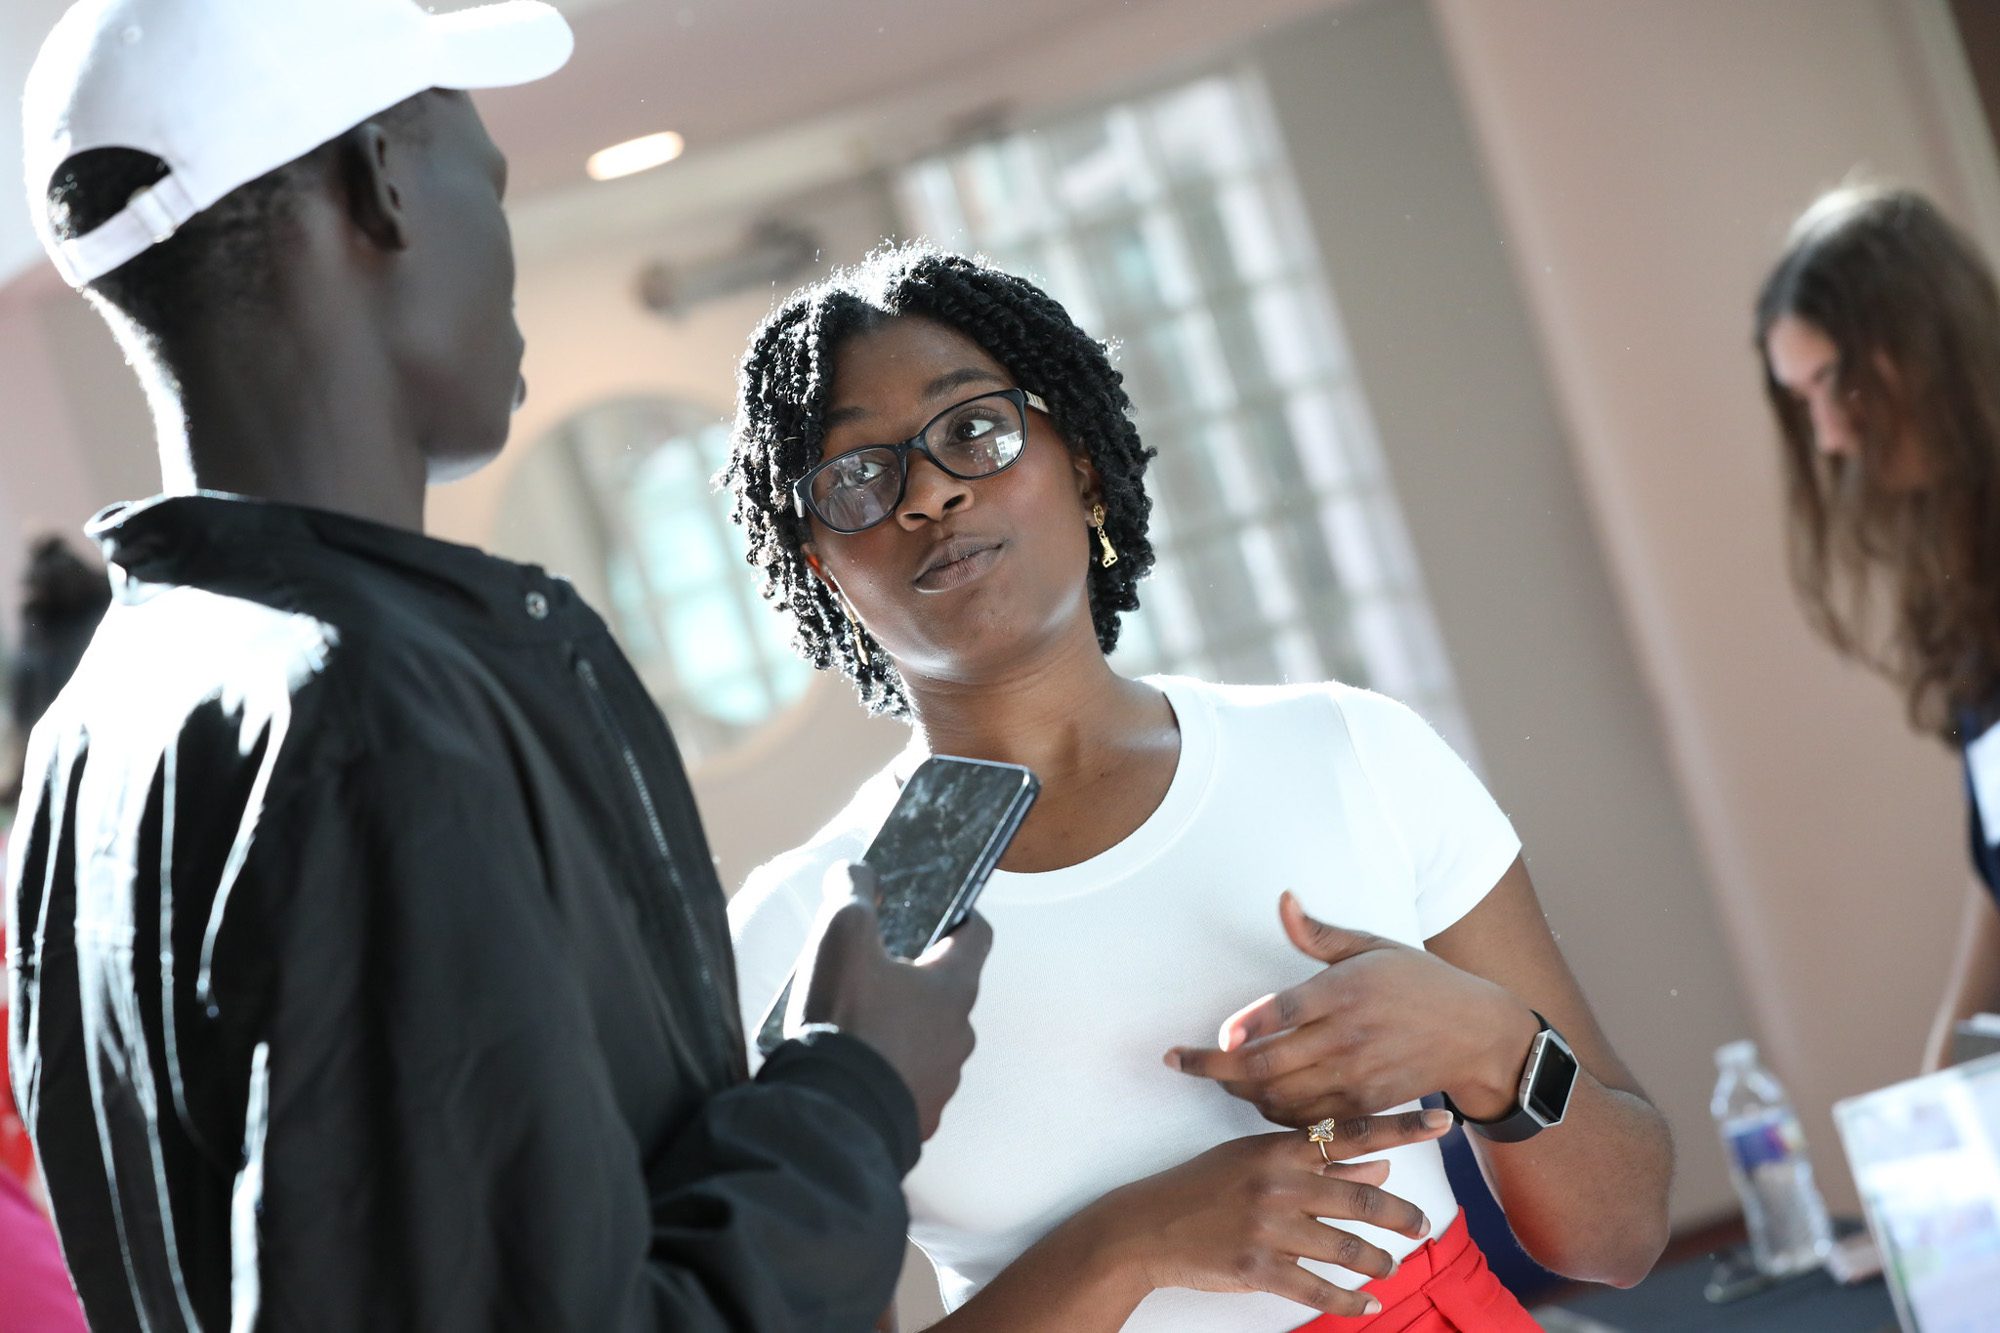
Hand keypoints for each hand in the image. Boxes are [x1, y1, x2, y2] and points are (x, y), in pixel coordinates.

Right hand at [792, 861, 992, 1137]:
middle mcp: (961, 1034)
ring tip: (858, 1027)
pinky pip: (910, 1084)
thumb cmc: (846, 1018)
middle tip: (874, 972)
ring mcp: (944, 1080)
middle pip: (948, 991)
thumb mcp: (840, 936)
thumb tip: (858, 872)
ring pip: (929, 1041)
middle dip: (916, 978)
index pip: (977, 935)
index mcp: (953, 986)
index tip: (937, 911)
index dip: (958, 916)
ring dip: (903, 1030)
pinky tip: (856, 1070)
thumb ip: (852, 891)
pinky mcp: (921, 1117)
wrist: (835, 1115)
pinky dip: (890, 1073)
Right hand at [1092, 1113, 1449, 1315]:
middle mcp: (1279, 1184)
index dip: (1402, 1128)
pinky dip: (1348, 1301)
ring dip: (1379, 1260)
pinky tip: (1367, 1305)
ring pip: (1346, 1247)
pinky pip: (1316, 1288)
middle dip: (1402, 1213)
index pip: (1352, 1133)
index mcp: (1279, 1149)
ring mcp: (1269, 1227)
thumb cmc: (1202, 1186)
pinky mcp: (1258, 1268)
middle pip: (1361, 1197)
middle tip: (1422, 1223)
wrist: (1147, 1226)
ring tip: (1392, 1265)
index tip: (1442, 1121)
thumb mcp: (1255, 1159)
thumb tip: (1378, 1163)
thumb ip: (1318, 1161)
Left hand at [1166, 892, 1538, 1124]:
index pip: (1276, 1015)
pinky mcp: (1365, 1104)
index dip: (1237, 1031)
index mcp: (1343, 992)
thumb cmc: (1418, 981)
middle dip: (1215, 1070)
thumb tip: (1283, 900)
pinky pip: (1308, 1119)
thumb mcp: (1370, 945)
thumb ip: (1317, 933)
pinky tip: (1259, 1097)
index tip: (1206, 1038)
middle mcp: (1345, 1037)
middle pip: (1266, 1066)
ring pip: (1280, 1098)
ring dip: (1241, 1093)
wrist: (1475, 1033)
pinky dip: (1276, 1113)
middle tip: (1183, 1064)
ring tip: (1219, 1076)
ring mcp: (1355, 1076)